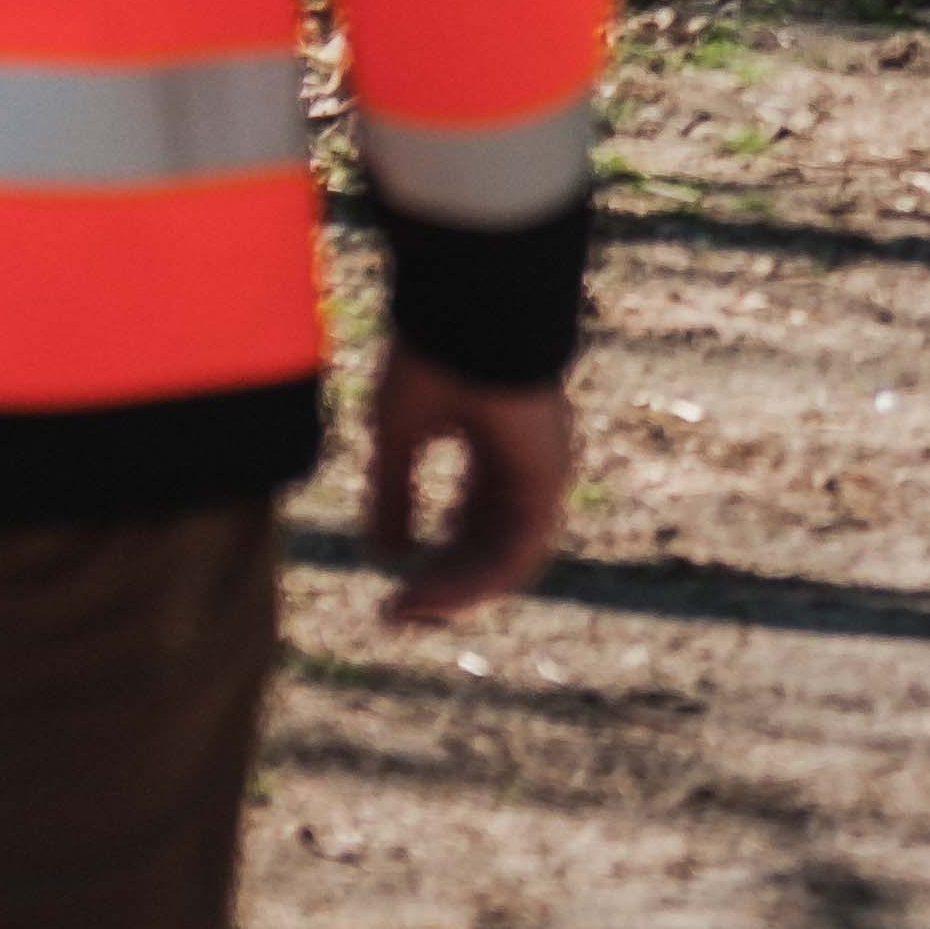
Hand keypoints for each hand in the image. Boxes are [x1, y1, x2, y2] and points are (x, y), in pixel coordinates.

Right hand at [362, 351, 572, 625]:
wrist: (468, 314)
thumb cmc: (436, 355)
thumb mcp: (401, 434)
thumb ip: (394, 493)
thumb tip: (383, 554)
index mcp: (498, 449)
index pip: (475, 523)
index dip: (437, 559)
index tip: (393, 589)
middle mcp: (526, 467)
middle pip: (490, 547)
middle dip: (444, 585)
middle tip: (396, 614)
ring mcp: (542, 475)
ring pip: (506, 559)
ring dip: (456, 593)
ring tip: (406, 610)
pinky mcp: (546, 482)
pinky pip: (518, 553)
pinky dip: (477, 582)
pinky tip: (432, 594)